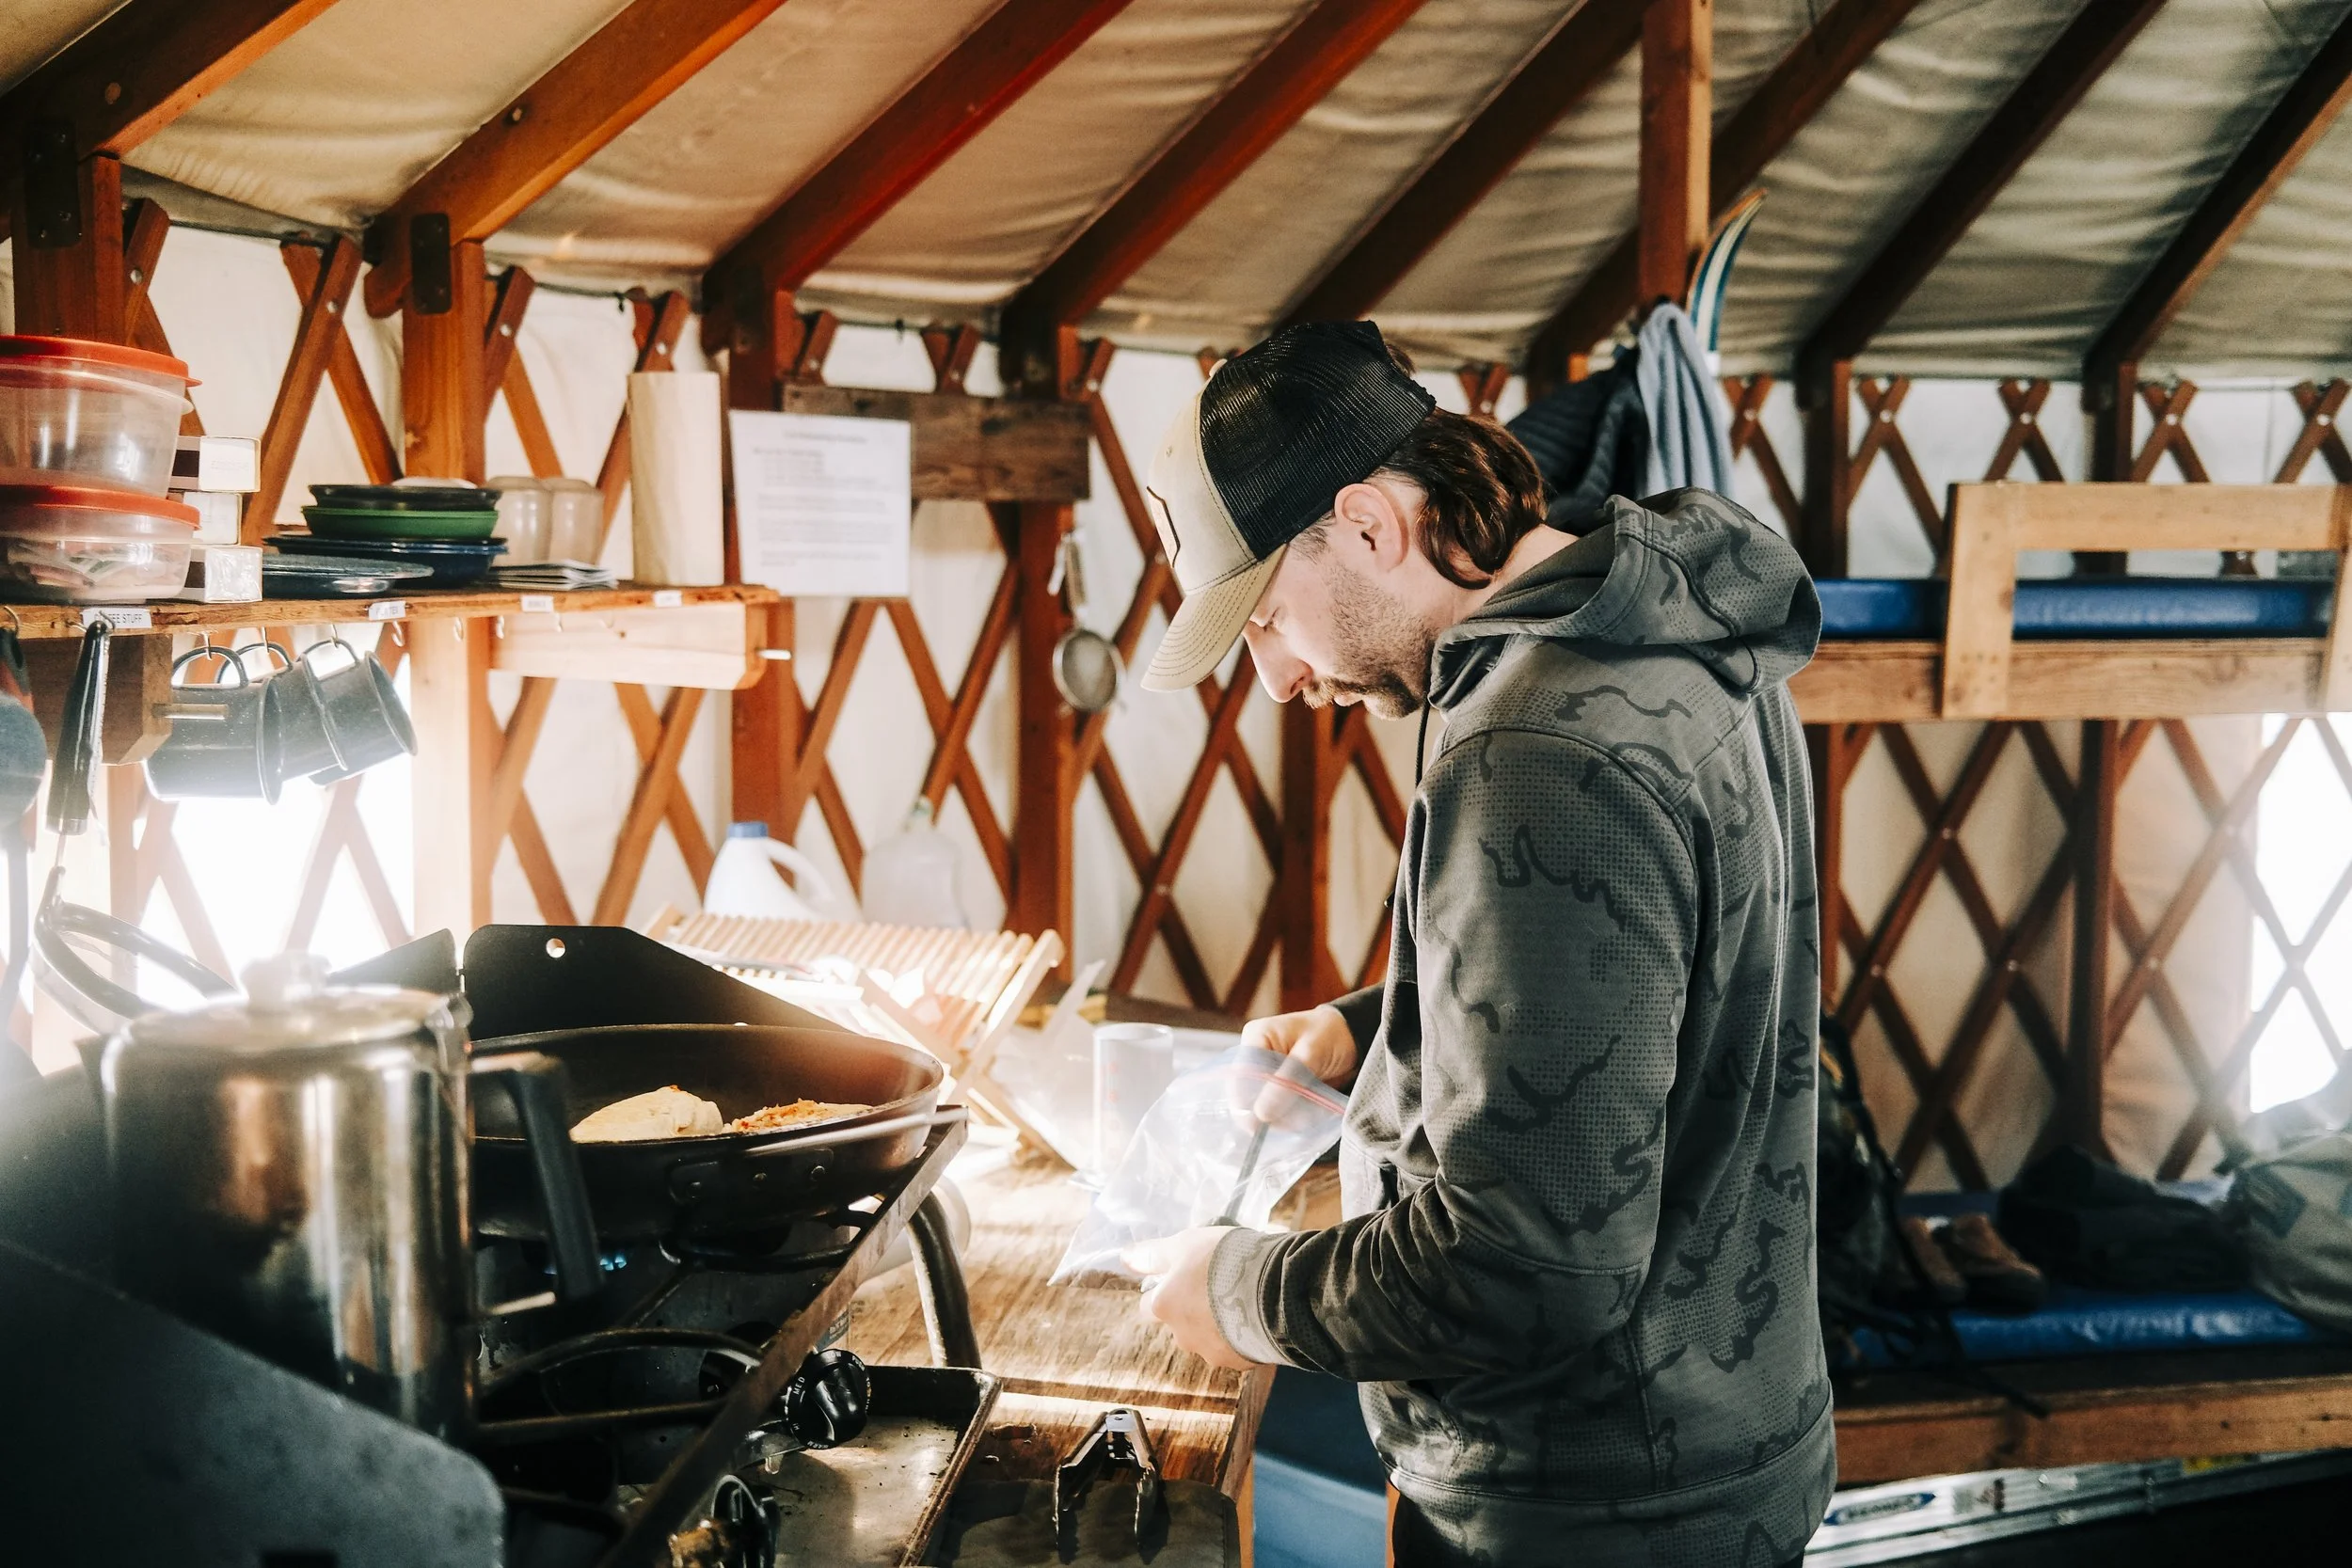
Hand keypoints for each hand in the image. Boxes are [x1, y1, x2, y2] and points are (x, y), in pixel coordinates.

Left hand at [1125, 1228, 1259, 1370]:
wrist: (1273, 1290)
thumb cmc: (1224, 1261)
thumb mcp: (1185, 1244)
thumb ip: (1153, 1254)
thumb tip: (1125, 1258)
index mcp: (1165, 1307)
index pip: (1147, 1306)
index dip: (1162, 1291)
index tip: (1180, 1278)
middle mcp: (1182, 1335)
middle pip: (1179, 1325)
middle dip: (1191, 1311)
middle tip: (1215, 1286)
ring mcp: (1212, 1352)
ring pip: (1207, 1338)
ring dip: (1217, 1324)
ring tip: (1241, 1299)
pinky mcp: (1240, 1362)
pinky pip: (1235, 1348)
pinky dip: (1241, 1335)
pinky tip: (1256, 1315)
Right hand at [1241, 1004, 1358, 1122]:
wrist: (1352, 1038)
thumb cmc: (1330, 1034)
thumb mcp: (1310, 1054)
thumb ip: (1286, 1083)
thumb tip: (1261, 1114)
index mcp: (1257, 1038)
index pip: (1240, 1075)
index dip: (1246, 1100)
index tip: (1260, 1123)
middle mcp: (1256, 1056)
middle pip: (1247, 1093)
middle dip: (1267, 1110)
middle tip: (1290, 1121)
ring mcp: (1267, 1074)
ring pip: (1262, 1105)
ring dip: (1282, 1116)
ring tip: (1305, 1115)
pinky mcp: (1280, 1088)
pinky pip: (1277, 1108)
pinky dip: (1290, 1116)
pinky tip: (1306, 1114)